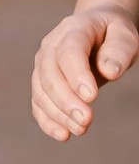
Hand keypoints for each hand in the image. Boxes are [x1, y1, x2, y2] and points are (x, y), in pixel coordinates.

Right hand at [31, 4, 138, 141]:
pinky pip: (38, 102)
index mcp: (73, 29)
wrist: (97, 29)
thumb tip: (110, 71)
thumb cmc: (112, 33)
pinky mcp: (42, 82)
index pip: (69, 51)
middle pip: (49, 73)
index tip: (91, 97)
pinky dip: (47, 120)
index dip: (77, 74)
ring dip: (57, 113)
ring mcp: (43, 64)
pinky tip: (63, 134)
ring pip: (41, 90)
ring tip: (80, 130)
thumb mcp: (124, 35)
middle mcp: (51, 45)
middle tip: (86, 120)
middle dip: (65, 99)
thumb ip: (119, 50)